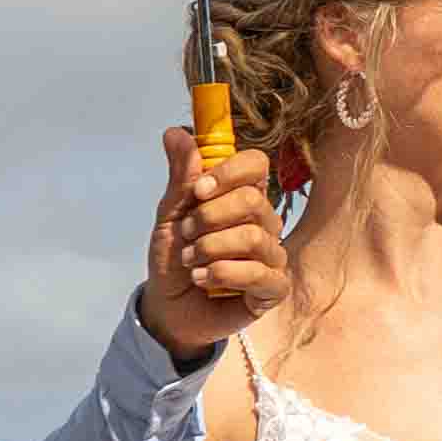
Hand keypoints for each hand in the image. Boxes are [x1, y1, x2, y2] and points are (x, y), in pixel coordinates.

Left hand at [140, 128, 289, 357]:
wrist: (168, 309)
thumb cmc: (174, 260)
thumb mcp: (170, 216)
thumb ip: (182, 177)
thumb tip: (176, 131)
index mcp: (241, 197)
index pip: (256, 164)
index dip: (230, 172)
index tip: (199, 189)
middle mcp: (263, 222)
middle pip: (253, 200)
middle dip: (209, 218)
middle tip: (186, 234)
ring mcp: (271, 255)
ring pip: (253, 237)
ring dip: (209, 249)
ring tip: (190, 262)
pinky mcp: (273, 288)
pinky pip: (260, 273)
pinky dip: (223, 274)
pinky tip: (203, 280)